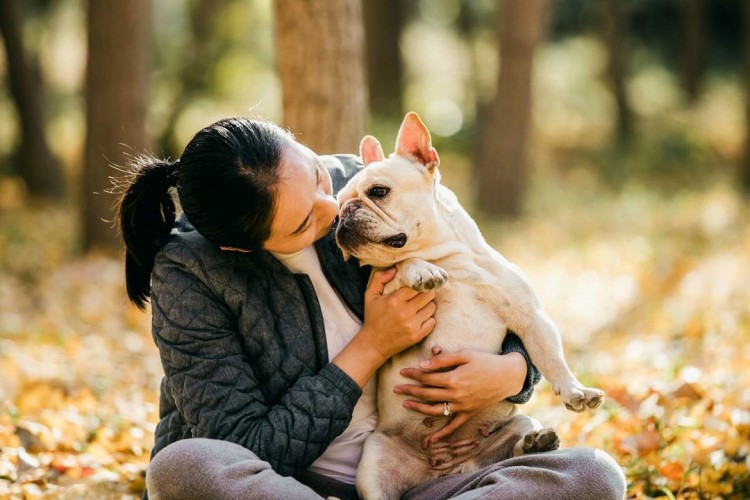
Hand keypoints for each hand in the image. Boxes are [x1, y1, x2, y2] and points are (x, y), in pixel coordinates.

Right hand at [357, 268, 436, 362]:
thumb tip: (394, 269)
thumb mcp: (370, 296)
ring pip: (431, 308)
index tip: (419, 284)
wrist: (373, 344)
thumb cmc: (373, 318)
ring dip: (428, 305)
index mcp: (394, 301)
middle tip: (423, 293)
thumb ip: (379, 279)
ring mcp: (412, 325)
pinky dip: (429, 318)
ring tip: (421, 305)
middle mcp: (405, 313)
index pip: (416, 286)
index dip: (419, 284)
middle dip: (426, 292)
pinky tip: (421, 317)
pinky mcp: (417, 336)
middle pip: (427, 295)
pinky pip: (432, 322)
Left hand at [394, 348, 526, 445]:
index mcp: (454, 379)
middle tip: (396, 388)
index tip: (402, 372)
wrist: (508, 375)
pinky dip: (442, 434)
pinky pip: (454, 426)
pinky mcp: (469, 412)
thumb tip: (423, 365)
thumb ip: (443, 360)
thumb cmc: (486, 361)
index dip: (413, 374)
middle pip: (427, 394)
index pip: (427, 378)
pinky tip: (431, 439)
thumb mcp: (465, 354)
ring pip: (435, 410)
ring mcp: (463, 406)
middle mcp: (456, 395)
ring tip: (405, 403)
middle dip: (410, 391)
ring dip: (419, 408)